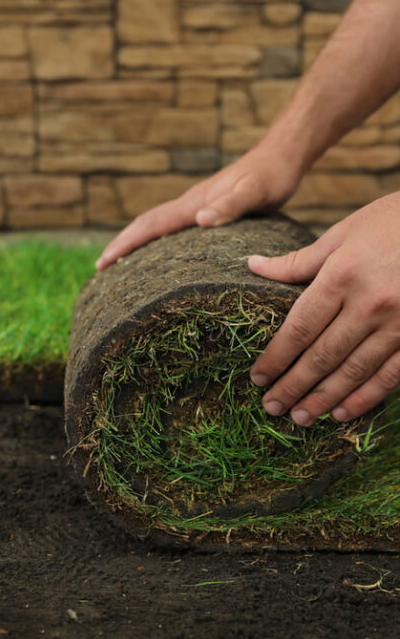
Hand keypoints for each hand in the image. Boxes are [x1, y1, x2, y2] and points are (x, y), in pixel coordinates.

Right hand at [95, 142, 302, 270]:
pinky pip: (170, 228)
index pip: (150, 225)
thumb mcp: (256, 193)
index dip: (125, 243)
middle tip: (99, 267)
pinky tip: (157, 252)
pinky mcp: (204, 209)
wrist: (281, 155)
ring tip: (119, 263)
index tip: (103, 262)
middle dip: (120, 244)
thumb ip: (230, 206)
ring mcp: (195, 206)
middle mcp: (189, 204)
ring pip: (155, 225)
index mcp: (194, 204)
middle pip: (145, 225)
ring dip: (133, 242)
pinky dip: (154, 240)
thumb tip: (200, 221)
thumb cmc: (272, 177)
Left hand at [248, 192, 399, 424]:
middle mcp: (369, 303)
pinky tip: (341, 413)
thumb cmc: (394, 221)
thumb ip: (298, 261)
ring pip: (353, 371)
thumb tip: (253, 265)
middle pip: (321, 355)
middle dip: (292, 385)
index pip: (298, 328)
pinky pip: (391, 374)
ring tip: (299, 418)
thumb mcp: (343, 232)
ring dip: (323, 398)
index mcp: (342, 276)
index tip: (257, 377)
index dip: (275, 358)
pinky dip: (365, 397)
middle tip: (271, 407)